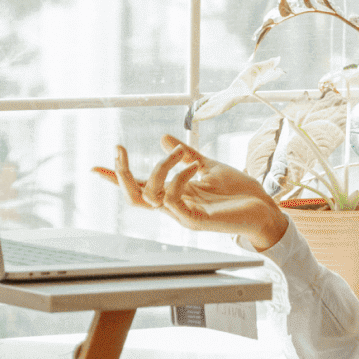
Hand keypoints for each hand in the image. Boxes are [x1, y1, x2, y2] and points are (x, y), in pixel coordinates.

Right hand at [97, 137, 287, 251]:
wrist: (264, 208)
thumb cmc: (239, 192)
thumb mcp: (208, 166)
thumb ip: (186, 153)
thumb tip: (164, 138)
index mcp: (175, 194)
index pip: (139, 186)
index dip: (117, 177)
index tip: (94, 167)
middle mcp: (175, 207)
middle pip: (134, 196)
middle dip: (120, 174)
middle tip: (118, 149)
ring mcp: (183, 215)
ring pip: (151, 196)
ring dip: (160, 168)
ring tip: (179, 154)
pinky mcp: (196, 220)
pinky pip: (174, 200)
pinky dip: (179, 179)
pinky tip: (192, 166)